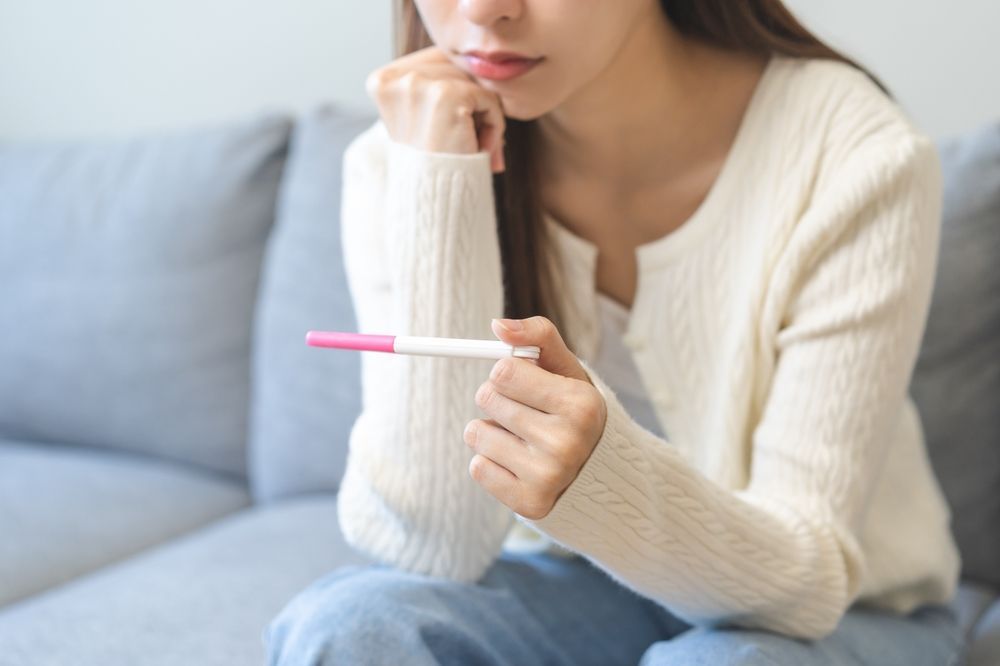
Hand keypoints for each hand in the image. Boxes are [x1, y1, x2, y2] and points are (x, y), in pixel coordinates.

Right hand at [366, 45, 505, 172]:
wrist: (434, 202)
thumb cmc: (433, 164)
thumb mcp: (423, 119)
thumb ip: (436, 86)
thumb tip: (475, 63)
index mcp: (382, 81)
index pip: (437, 62)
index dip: (456, 93)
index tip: (451, 130)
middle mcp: (395, 79)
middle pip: (456, 68)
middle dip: (470, 105)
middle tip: (468, 143)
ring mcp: (417, 85)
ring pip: (474, 82)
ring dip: (482, 117)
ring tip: (471, 147)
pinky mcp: (445, 95)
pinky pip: (488, 98)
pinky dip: (494, 125)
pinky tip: (478, 148)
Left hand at [465, 317, 606, 519]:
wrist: (597, 474)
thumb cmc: (572, 411)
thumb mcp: (566, 369)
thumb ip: (536, 336)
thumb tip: (498, 326)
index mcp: (581, 404)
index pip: (503, 370)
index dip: (507, 373)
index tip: (524, 383)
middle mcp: (567, 442)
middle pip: (487, 398)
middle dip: (497, 399)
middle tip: (525, 412)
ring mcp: (548, 477)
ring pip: (476, 433)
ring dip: (491, 431)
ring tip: (521, 439)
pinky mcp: (529, 503)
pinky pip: (477, 467)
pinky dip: (489, 461)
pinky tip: (517, 463)